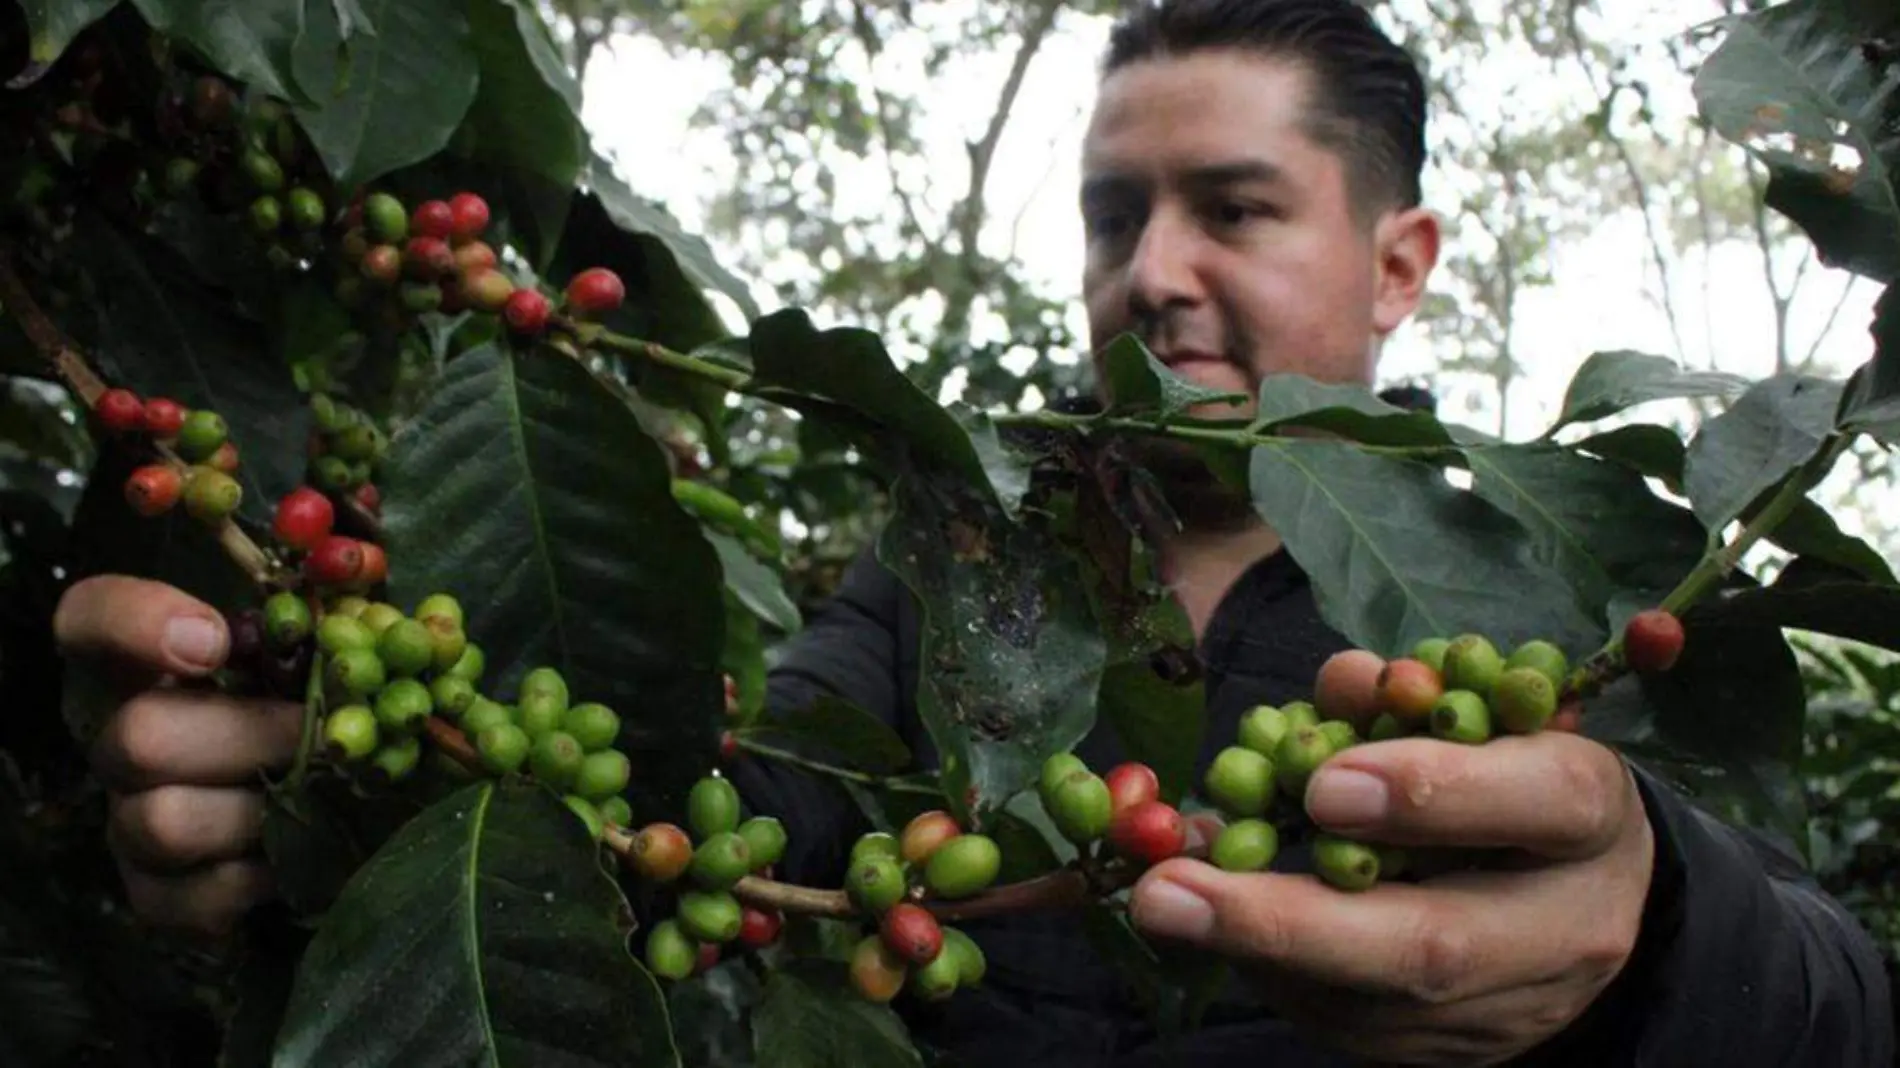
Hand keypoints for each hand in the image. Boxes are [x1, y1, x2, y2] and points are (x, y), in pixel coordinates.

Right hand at [53, 576, 302, 939]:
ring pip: (161, 822)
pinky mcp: (155, 896)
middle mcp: (120, 742)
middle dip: (253, 737)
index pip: (91, 618)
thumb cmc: (319, 718)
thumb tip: (362, 597)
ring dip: (258, 812)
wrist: (332, 821)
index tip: (214, 640)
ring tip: (314, 801)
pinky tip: (292, 857)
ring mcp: (128, 823)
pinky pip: (189, 899)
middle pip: (138, 736)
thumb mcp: (320, 661)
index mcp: (151, 666)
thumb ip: (323, 629)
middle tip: (324, 739)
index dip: (135, 623)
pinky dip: (255, 881)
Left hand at [1128, 731, 1654, 1066]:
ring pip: (1373, 1003)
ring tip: (1163, 903)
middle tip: (1170, 891)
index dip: (1435, 792)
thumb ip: (1410, 698)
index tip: (1326, 785)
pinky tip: (1210, 924)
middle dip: (1288, 921)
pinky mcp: (1450, 1053)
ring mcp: (1509, 1009)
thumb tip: (1341, 681)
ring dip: (1252, 953)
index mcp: (1591, 817)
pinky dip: (1269, 970)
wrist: (1585, 906)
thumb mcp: (1491, 719)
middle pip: (1434, 945)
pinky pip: (1348, 1022)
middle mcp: (1565, 928)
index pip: (1543, 800)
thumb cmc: (1518, 783)